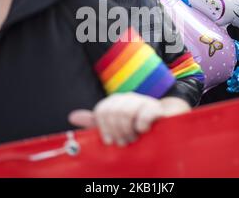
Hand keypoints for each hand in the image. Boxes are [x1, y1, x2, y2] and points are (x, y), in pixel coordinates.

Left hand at [69, 93, 190, 146]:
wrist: (166, 124)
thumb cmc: (137, 128)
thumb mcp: (114, 127)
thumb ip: (95, 122)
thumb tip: (72, 117)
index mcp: (115, 102)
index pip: (102, 111)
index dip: (104, 128)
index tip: (110, 141)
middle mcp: (127, 98)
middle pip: (113, 112)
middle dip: (117, 132)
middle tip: (125, 141)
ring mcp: (142, 100)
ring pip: (127, 112)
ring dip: (129, 131)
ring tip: (134, 138)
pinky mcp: (156, 107)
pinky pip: (144, 113)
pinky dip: (141, 125)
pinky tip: (144, 130)